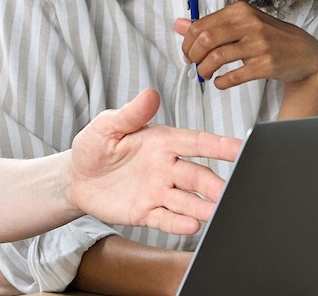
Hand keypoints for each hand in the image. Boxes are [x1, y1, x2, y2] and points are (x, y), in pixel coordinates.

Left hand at [70, 89, 241, 235]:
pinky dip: (179, 223)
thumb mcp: (106, 126)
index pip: (196, 143)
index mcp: (162, 142)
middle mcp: (167, 168)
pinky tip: (191, 225)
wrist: (76, 177)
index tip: (241, 148)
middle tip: (227, 192)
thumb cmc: (94, 146)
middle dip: (214, 184)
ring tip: (215, 212)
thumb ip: (130, 114)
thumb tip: (150, 93)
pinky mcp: (147, 212)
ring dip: (203, 207)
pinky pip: (166, 219)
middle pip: (198, 176)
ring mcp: (159, 192)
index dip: (219, 145)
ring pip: (188, 200)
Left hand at [174, 1, 317, 89]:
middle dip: (193, 55)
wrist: (305, 52)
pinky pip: (233, 76)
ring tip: (205, 74)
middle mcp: (250, 24)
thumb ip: (210, 24)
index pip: (200, 25)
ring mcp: (259, 44)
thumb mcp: (241, 24)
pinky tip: (220, 82)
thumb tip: (178, 24)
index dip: (187, 42)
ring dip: (204, 69)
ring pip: (216, 57)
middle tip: (193, 64)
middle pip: (205, 40)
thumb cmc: (268, 36)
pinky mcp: (266, 64)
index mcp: (240, 10)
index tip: (187, 53)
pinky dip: (221, 82)